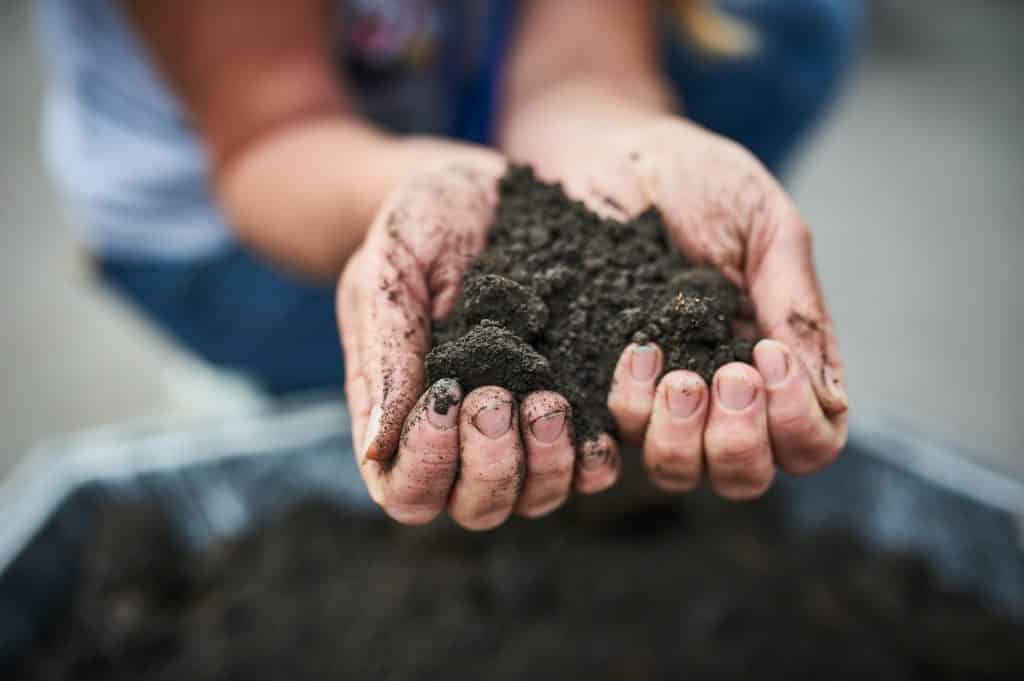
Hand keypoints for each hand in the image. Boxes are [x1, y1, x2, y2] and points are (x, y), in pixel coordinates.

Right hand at [338, 153, 617, 528]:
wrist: (484, 187)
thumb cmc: (419, 223)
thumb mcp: (389, 270)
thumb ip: (384, 352)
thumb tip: (377, 448)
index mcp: (404, 412)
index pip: (408, 490)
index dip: (427, 466)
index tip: (447, 398)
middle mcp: (464, 436)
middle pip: (477, 507)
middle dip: (490, 464)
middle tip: (498, 397)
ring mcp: (523, 427)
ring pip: (537, 497)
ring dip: (545, 462)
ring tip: (549, 397)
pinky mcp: (574, 402)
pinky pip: (590, 463)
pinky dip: (597, 451)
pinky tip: (601, 414)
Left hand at [524, 116, 848, 499]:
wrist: (602, 148)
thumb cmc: (691, 178)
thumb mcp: (763, 226)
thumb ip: (797, 305)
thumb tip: (828, 395)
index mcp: (773, 361)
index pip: (808, 440)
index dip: (797, 423)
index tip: (768, 359)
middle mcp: (717, 394)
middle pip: (746, 475)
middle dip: (742, 439)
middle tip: (725, 375)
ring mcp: (654, 395)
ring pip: (680, 471)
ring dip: (685, 437)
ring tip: (679, 375)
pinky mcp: (596, 384)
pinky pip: (616, 435)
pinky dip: (631, 405)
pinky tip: (633, 351)